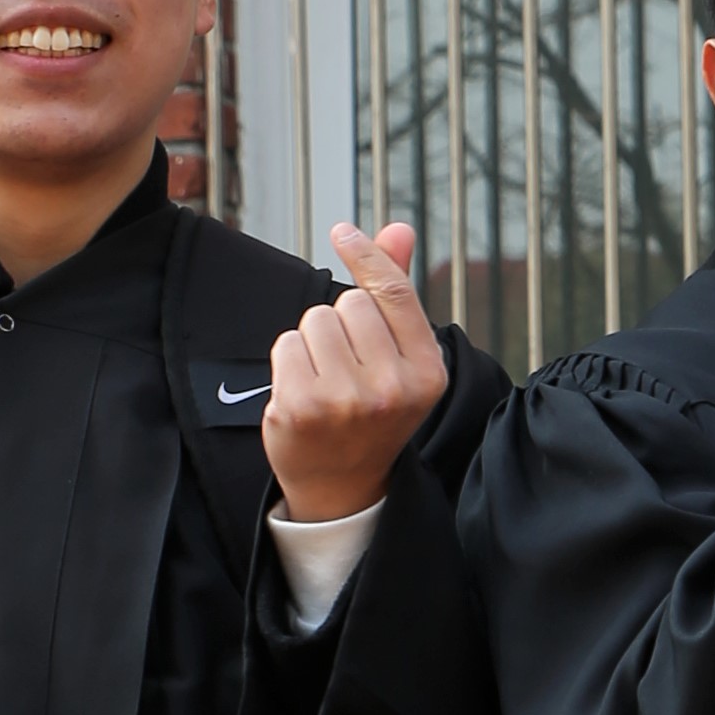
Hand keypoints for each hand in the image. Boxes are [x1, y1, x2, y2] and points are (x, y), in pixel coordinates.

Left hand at [265, 219, 447, 522]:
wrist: (342, 486)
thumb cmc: (372, 412)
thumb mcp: (400, 360)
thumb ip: (398, 294)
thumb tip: (399, 228)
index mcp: (427, 373)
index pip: (392, 293)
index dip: (367, 254)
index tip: (342, 231)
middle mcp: (392, 388)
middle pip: (349, 303)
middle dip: (342, 322)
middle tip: (349, 367)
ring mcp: (346, 400)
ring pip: (315, 321)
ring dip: (314, 342)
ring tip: (327, 380)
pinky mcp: (302, 407)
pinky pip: (286, 344)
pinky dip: (289, 361)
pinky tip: (303, 392)